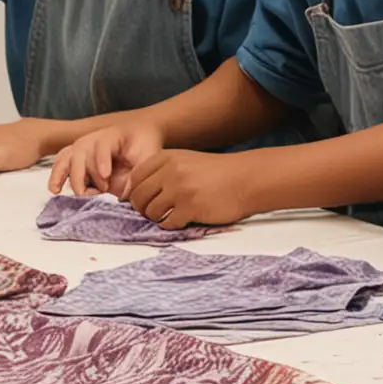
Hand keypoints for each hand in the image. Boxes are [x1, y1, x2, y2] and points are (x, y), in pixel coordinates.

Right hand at [49, 119, 163, 195]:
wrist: (139, 133)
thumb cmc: (144, 145)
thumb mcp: (148, 157)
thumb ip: (139, 173)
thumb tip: (124, 194)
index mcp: (112, 135)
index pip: (102, 146)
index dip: (102, 161)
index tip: (106, 176)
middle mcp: (93, 139)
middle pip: (81, 153)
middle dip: (88, 174)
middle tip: (102, 190)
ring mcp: (82, 146)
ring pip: (68, 158)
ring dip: (66, 175)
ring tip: (68, 192)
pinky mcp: (76, 156)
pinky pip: (61, 163)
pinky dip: (56, 176)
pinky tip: (55, 190)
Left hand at [127, 149, 257, 228]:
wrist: (247, 179)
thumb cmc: (219, 173)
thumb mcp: (188, 160)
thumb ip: (165, 170)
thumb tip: (139, 192)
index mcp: (168, 157)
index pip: (136, 177)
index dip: (135, 191)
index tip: (144, 199)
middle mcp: (170, 171)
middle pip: (139, 196)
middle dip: (142, 208)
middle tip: (152, 213)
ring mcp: (180, 190)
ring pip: (151, 212)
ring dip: (158, 218)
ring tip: (170, 216)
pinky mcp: (190, 208)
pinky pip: (168, 223)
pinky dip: (172, 225)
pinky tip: (182, 220)